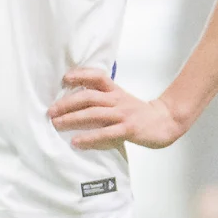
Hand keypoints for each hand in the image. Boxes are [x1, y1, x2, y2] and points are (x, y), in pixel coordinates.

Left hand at [49, 67, 183, 151]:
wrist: (166, 122)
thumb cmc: (140, 113)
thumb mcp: (122, 100)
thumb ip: (104, 99)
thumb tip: (78, 103)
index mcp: (115, 92)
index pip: (97, 77)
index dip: (81, 75)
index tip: (65, 78)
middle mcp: (117, 100)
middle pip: (89, 97)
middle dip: (67, 103)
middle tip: (50, 111)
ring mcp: (122, 114)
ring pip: (94, 113)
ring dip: (73, 118)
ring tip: (57, 124)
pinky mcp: (128, 129)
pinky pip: (105, 133)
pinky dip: (89, 137)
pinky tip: (76, 142)